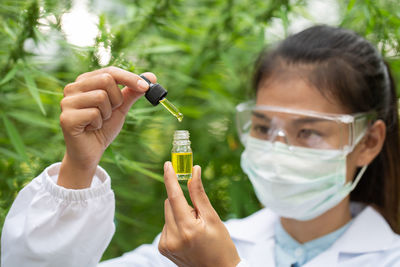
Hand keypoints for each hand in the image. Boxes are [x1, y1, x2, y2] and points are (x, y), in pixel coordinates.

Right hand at [58, 67, 155, 187]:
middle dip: (117, 99)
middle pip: (106, 79)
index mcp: (85, 81)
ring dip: (107, 113)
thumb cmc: (103, 128)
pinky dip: (99, 124)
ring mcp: (67, 102)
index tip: (146, 87)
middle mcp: (73, 88)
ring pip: (101, 96)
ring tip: (98, 121)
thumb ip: (132, 92)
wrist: (90, 153)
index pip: (110, 71)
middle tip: (110, 112)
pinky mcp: (66, 118)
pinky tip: (91, 129)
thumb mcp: (121, 108)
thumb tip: (151, 76)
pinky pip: (94, 113)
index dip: (130, 78)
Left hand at [159, 162, 240, 266]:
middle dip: (183, 202)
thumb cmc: (221, 245)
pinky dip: (176, 224)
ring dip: (179, 214)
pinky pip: (166, 225)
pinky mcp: (163, 248)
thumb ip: (199, 194)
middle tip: (198, 215)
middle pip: (170, 204)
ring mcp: (166, 244)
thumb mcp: (213, 218)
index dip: (170, 179)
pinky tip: (188, 236)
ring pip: (168, 213)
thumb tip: (194, 171)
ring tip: (195, 229)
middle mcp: (172, 237)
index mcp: (187, 229)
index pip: (174, 197)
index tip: (167, 164)